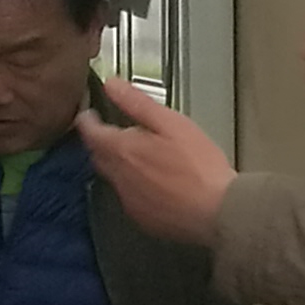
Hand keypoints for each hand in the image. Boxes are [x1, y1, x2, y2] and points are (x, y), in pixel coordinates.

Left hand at [68, 75, 237, 243]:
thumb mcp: (171, 123)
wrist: (218, 211)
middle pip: (98, 156)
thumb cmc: (199, 167)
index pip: (90, 132)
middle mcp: (119, 177)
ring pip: (113, 178)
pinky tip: (154, 183)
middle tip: (110, 131)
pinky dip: (134, 186)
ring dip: (118, 165)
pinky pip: (128, 198)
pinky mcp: (143, 219)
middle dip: (100, 142)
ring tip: (137, 156)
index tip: (88, 114)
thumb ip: (137, 103)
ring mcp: (129, 201)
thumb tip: (112, 85)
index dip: (86, 120)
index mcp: (123, 151)